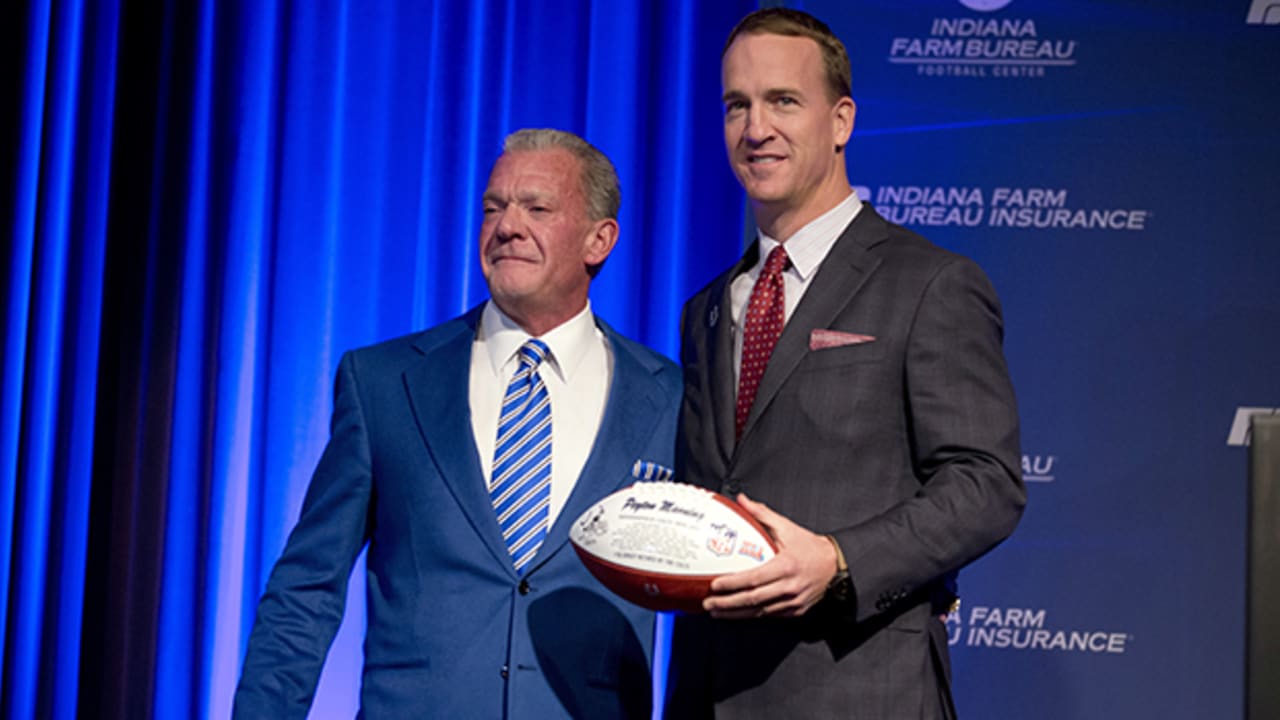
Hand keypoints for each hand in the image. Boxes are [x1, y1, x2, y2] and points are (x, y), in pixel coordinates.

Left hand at [702, 494, 837, 618]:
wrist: (836, 565)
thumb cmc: (810, 546)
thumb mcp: (787, 527)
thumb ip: (762, 514)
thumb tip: (742, 500)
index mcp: (785, 566)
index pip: (753, 578)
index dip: (732, 584)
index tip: (715, 585)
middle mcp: (789, 586)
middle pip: (753, 599)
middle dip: (727, 603)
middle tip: (708, 604)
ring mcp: (793, 601)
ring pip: (759, 612)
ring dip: (735, 614)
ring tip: (716, 612)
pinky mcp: (795, 611)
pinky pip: (770, 615)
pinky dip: (752, 615)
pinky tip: (737, 614)